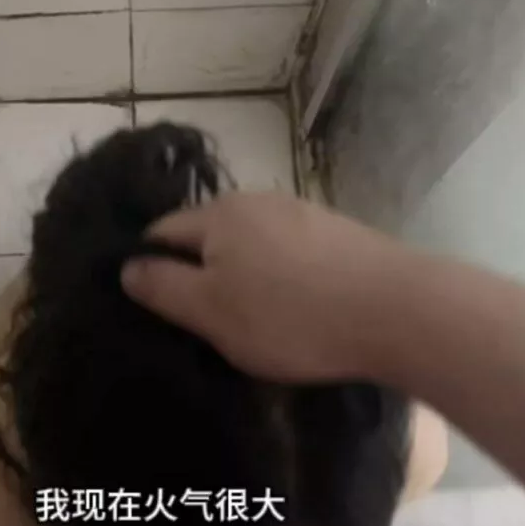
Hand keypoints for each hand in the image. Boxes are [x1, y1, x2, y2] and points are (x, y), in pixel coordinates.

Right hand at [121, 193, 404, 384]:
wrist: (397, 310)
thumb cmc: (290, 316)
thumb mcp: (212, 312)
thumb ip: (163, 288)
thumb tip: (127, 266)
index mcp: (219, 214)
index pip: (161, 232)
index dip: (149, 268)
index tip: (156, 309)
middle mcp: (257, 201)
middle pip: (208, 236)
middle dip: (198, 273)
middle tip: (201, 324)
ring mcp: (302, 214)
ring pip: (251, 245)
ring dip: (242, 276)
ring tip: (251, 322)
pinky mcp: (337, 235)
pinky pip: (288, 255)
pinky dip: (280, 279)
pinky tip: (295, 310)